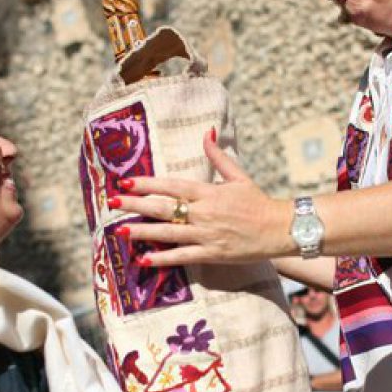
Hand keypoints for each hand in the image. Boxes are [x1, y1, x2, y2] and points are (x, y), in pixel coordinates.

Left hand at [114, 131, 293, 266]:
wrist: (280, 229)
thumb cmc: (258, 202)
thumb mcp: (239, 175)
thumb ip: (218, 155)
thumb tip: (207, 132)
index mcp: (209, 192)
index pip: (172, 186)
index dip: (147, 183)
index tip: (125, 182)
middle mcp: (204, 212)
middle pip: (163, 208)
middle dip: (135, 205)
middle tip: (111, 203)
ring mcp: (207, 234)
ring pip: (168, 232)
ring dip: (142, 232)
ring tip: (119, 231)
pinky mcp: (212, 253)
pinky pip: (183, 256)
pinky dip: (163, 258)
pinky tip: (145, 259)